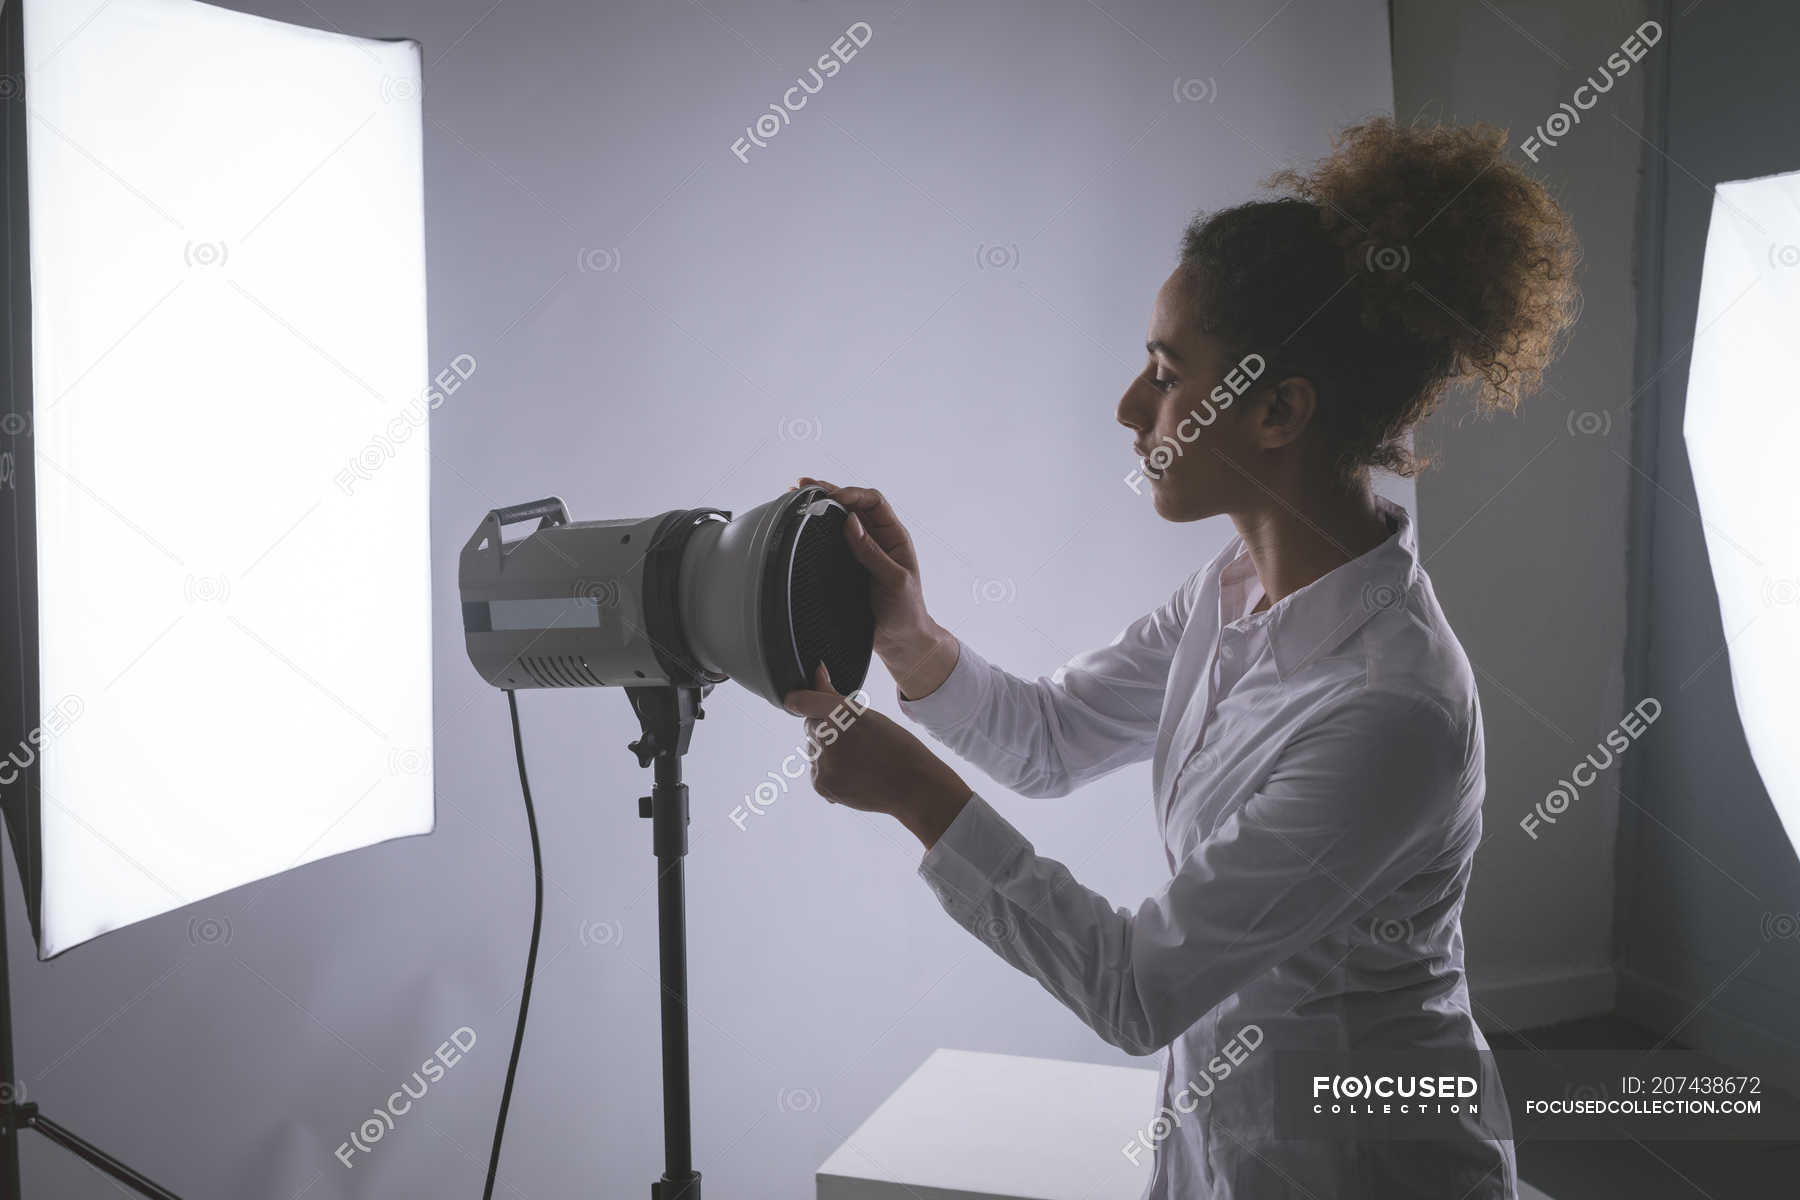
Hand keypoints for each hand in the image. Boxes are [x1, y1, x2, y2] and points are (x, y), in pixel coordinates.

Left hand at [783, 662, 970, 848]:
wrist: (913, 786)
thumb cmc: (896, 746)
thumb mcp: (868, 714)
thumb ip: (832, 695)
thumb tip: (817, 672)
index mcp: (840, 711)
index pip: (799, 701)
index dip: (799, 700)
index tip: (798, 701)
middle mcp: (826, 735)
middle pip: (809, 725)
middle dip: (824, 728)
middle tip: (853, 739)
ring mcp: (822, 762)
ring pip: (812, 749)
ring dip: (827, 751)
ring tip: (858, 760)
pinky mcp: (821, 784)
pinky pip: (816, 772)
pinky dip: (830, 772)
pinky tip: (854, 774)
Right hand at [789, 477, 958, 699]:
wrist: (901, 640)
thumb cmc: (905, 611)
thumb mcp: (893, 580)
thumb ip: (872, 552)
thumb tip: (851, 521)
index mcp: (894, 536)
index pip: (874, 502)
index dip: (853, 494)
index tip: (832, 497)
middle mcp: (878, 539)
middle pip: (854, 505)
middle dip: (830, 492)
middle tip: (804, 485)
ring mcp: (863, 551)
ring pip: (841, 519)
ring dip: (821, 506)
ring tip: (798, 494)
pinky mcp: (849, 564)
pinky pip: (834, 540)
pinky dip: (818, 527)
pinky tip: (803, 521)